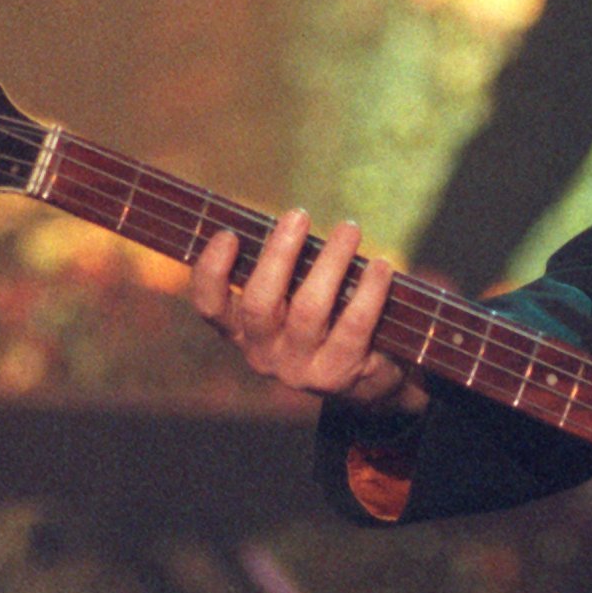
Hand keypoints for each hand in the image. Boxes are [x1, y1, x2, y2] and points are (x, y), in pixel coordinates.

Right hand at [190, 209, 425, 414]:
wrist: (366, 377)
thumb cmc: (326, 317)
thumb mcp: (295, 296)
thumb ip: (285, 268)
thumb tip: (290, 219)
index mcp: (242, 331)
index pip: (211, 307)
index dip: (212, 272)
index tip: (228, 235)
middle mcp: (263, 353)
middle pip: (260, 303)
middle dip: (278, 253)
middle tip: (298, 215)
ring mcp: (298, 368)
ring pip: (309, 309)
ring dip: (331, 262)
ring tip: (348, 230)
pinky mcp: (336, 374)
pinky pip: (353, 325)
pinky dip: (369, 291)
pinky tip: (380, 267)